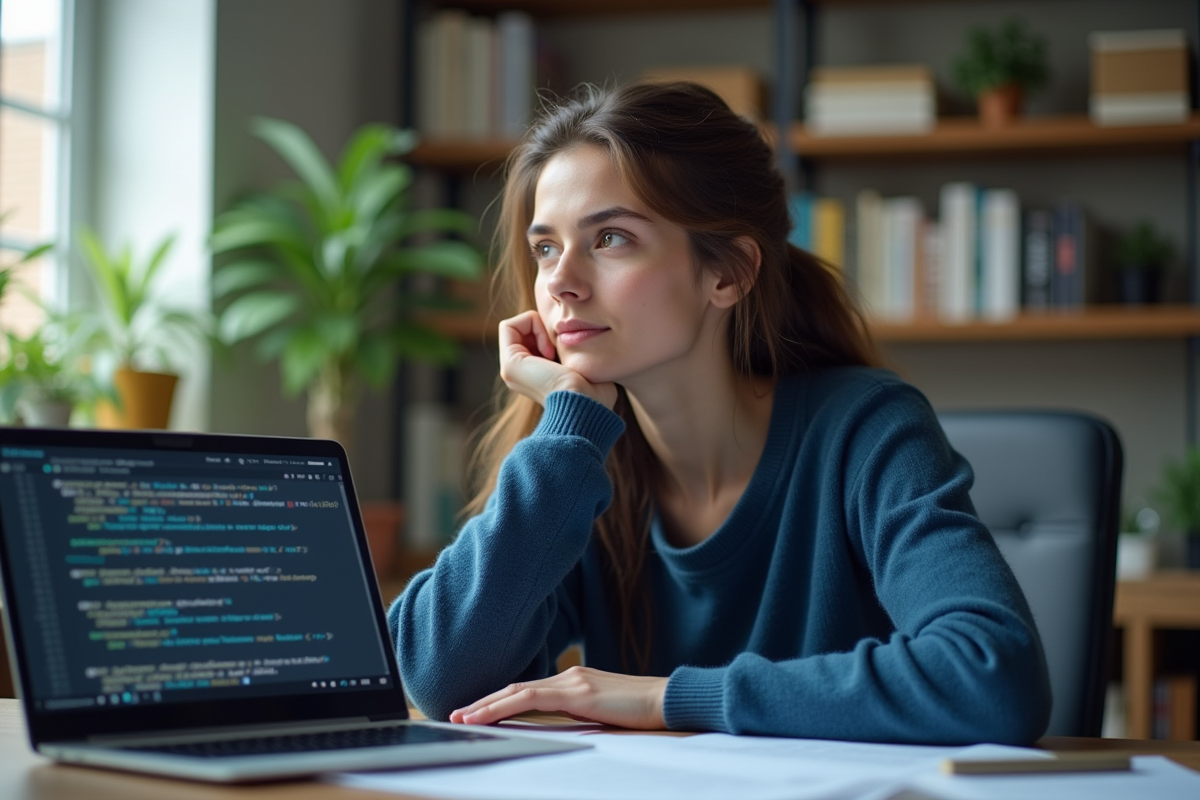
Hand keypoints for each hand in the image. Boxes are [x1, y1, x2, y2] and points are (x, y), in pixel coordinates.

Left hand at [449, 666, 667, 729]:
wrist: (669, 700)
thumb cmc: (642, 712)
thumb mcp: (604, 714)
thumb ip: (580, 715)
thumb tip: (559, 728)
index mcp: (575, 682)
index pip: (527, 690)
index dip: (499, 700)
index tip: (475, 712)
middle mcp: (570, 676)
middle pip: (516, 688)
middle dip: (484, 702)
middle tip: (456, 713)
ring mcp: (573, 682)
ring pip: (518, 691)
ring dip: (487, 704)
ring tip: (463, 717)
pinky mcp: (579, 693)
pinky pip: (532, 698)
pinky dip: (505, 705)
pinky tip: (488, 715)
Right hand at [498, 311, 616, 408]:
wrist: (585, 408)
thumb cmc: (595, 393)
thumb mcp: (584, 364)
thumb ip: (573, 350)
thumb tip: (575, 334)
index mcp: (533, 375)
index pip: (533, 334)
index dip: (549, 331)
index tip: (566, 351)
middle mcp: (518, 373)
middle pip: (523, 328)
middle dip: (543, 327)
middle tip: (559, 348)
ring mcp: (511, 369)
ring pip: (515, 325)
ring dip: (538, 326)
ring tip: (554, 350)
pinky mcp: (510, 364)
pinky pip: (509, 325)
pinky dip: (531, 325)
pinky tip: (549, 349)